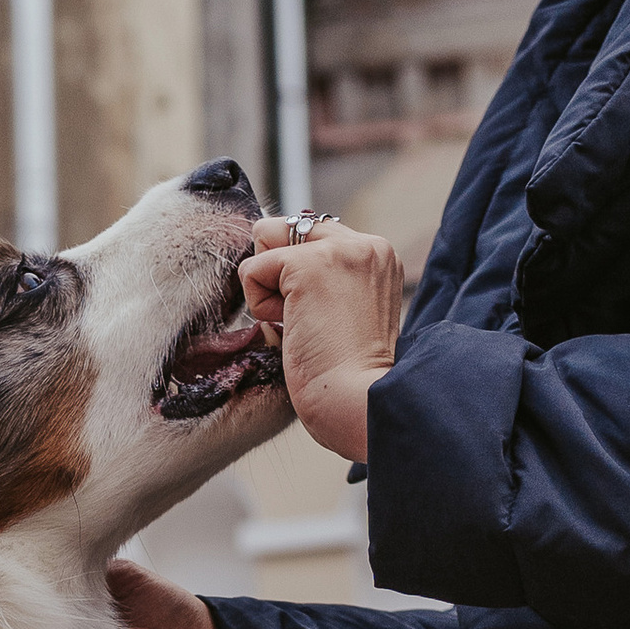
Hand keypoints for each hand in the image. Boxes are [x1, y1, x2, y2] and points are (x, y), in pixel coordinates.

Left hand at [238, 214, 404, 461]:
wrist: (359, 402)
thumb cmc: (350, 378)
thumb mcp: (346, 315)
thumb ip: (324, 284)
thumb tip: (270, 270)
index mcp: (378, 256)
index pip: (313, 236)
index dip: (293, 274)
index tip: (314, 316)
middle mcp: (364, 244)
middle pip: (286, 227)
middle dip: (277, 273)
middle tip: (303, 319)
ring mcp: (338, 251)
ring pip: (266, 240)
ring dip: (269, 288)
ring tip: (301, 325)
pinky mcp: (307, 266)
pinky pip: (252, 270)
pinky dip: (259, 306)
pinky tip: (291, 329)